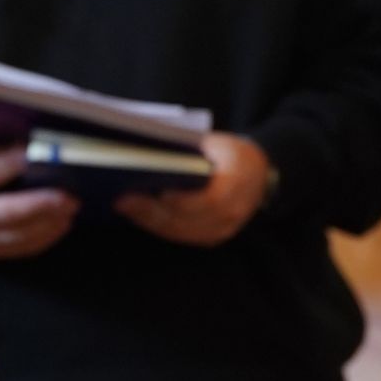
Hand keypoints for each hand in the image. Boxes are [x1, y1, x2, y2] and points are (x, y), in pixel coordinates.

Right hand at [0, 143, 80, 261]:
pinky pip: (19, 248)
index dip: (15, 164)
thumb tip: (31, 151)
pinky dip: (44, 237)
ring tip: (71, 208)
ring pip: (16, 235)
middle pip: (6, 212)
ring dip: (49, 222)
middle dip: (41, 203)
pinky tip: (60, 224)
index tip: (41, 155)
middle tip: (68, 195)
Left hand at [118, 133, 272, 247]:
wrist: (258, 173)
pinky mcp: (213, 238)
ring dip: (149, 220)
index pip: (208, 199)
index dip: (179, 200)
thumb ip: (188, 151)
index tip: (152, 192)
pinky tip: (138, 214)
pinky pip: (182, 236)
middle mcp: (233, 211)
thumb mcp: (214, 143)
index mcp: (238, 182)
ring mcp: (224, 229)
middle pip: (187, 219)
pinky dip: (158, 225)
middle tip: (122, 200)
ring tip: (124, 206)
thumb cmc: (230, 152)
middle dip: (152, 211)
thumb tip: (147, 155)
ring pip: (180, 231)